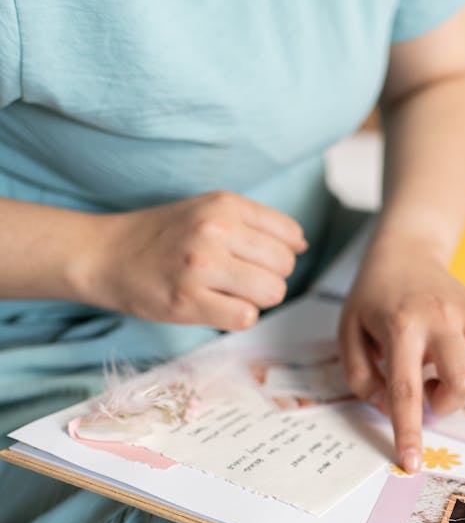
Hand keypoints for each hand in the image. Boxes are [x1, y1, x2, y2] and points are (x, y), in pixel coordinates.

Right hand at [82, 191, 306, 329]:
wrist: (105, 254)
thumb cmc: (162, 236)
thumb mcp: (209, 210)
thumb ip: (256, 224)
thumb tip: (301, 244)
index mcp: (225, 204)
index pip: (290, 235)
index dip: (279, 254)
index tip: (255, 260)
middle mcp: (216, 230)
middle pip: (284, 266)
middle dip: (269, 278)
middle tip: (239, 280)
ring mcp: (202, 266)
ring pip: (272, 293)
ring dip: (255, 300)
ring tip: (226, 292)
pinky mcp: (188, 300)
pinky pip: (246, 317)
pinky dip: (237, 317)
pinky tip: (215, 306)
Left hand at [339, 247, 464, 472]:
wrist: (405, 252)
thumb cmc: (373, 297)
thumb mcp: (349, 333)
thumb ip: (361, 377)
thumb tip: (389, 410)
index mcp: (402, 326)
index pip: (406, 390)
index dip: (409, 432)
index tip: (412, 463)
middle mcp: (442, 318)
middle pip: (464, 381)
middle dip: (447, 403)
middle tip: (429, 389)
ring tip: (449, 374)